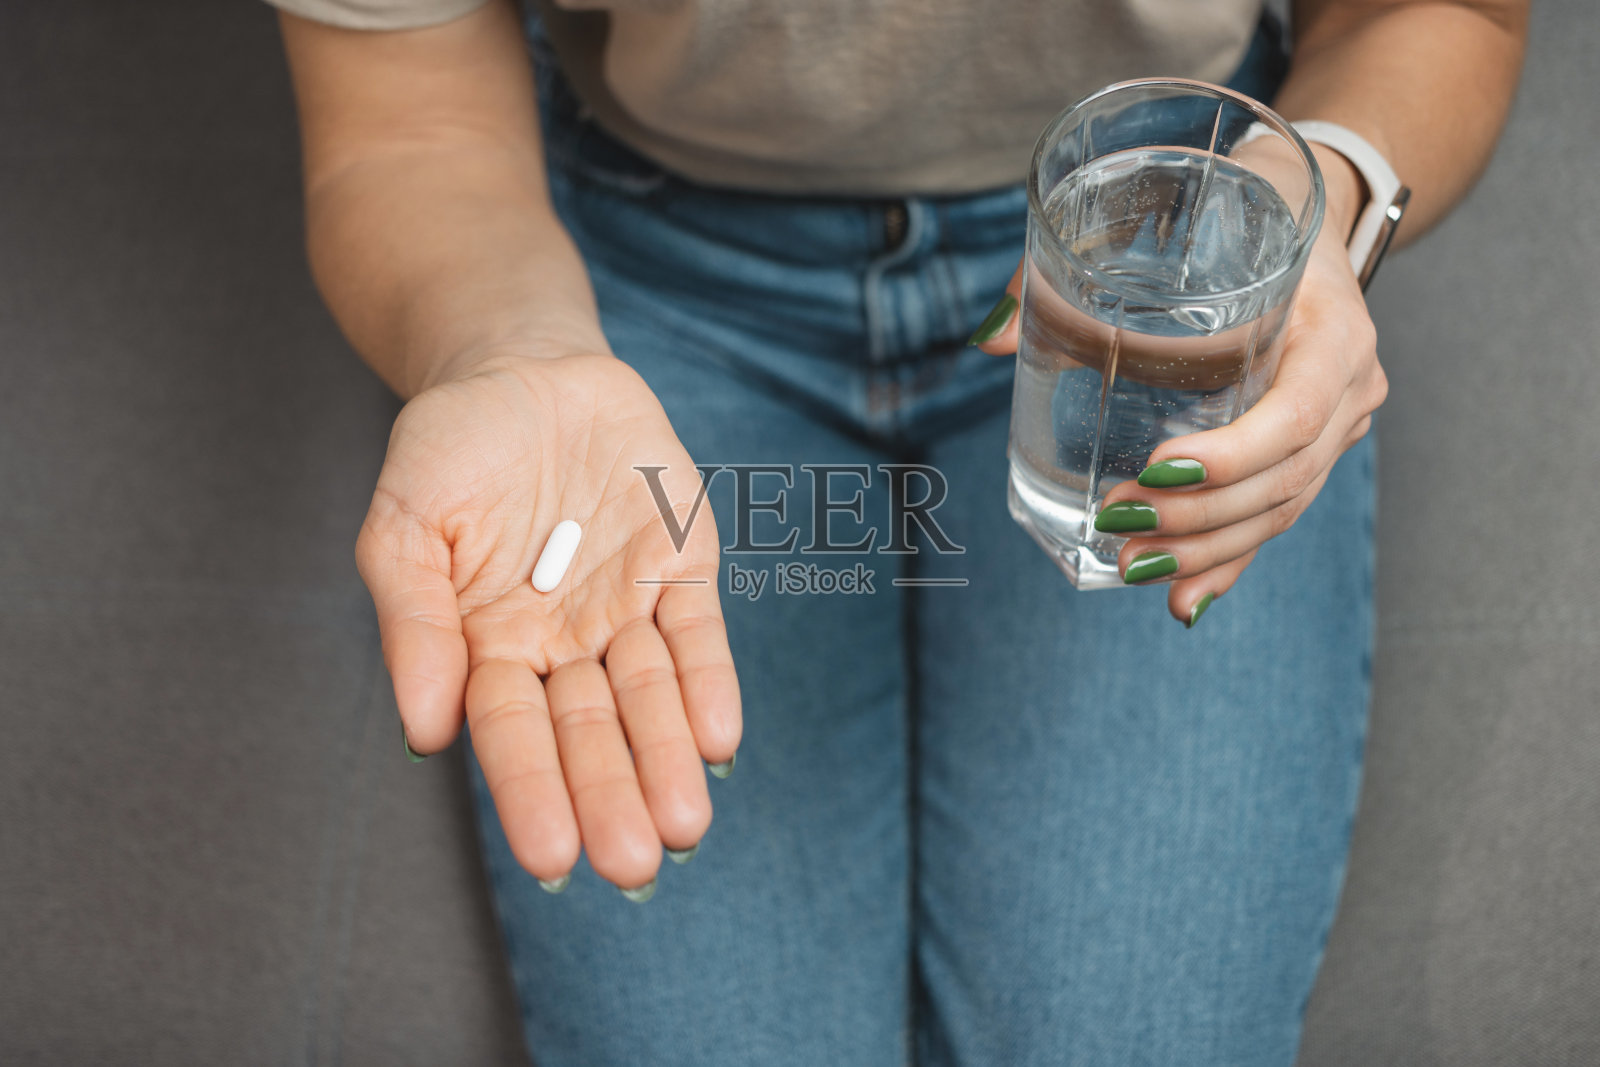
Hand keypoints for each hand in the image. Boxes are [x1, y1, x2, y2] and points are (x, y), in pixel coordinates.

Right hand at [355, 351, 740, 892]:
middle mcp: (563, 643)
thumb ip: (414, 621)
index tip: (552, 858)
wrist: (520, 367)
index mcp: (489, 647)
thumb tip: (423, 732)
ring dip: (667, 758)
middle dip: (611, 795)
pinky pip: (698, 633)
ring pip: (652, 696)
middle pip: (590, 731)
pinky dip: (708, 682)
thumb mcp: (405, 524)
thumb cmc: (450, 450)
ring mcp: (626, 608)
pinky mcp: (680, 565)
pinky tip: (719, 738)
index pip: (512, 733)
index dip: (532, 791)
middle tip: (634, 863)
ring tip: (684, 824)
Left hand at [975, 155, 1384, 623]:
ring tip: (1130, 568)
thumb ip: (1073, 271)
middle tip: (1118, 526)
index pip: (1296, 413)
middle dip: (1198, 516)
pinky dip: (1226, 560)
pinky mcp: (1313, 447)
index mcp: (1333, 325)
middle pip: (1285, 478)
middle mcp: (1350, 383)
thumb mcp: (1173, 215)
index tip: (1156, 469)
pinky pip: (1275, 514)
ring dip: (1204, 549)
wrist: (1302, 206)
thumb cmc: (1234, 208)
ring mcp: (1340, 422)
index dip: (1231, 456)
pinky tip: (1182, 602)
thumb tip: (993, 339)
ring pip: (1281, 507)